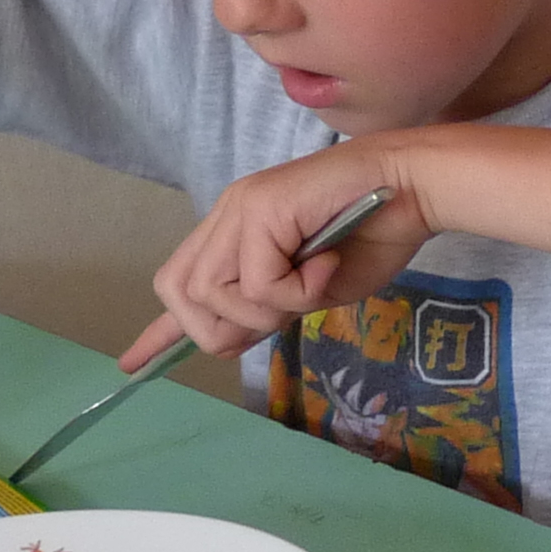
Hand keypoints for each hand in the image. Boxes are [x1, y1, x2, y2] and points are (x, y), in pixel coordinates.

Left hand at [122, 145, 436, 368]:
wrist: (416, 188)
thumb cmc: (379, 233)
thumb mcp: (315, 289)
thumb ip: (273, 307)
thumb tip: (236, 335)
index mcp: (238, 232)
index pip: (180, 281)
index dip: (160, 330)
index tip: (134, 363)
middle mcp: (229, 216)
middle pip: (181, 292)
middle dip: (223, 327)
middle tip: (281, 318)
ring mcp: (241, 208)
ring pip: (213, 292)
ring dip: (265, 310)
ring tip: (312, 285)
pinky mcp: (260, 207)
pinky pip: (258, 282)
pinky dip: (296, 291)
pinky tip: (327, 266)